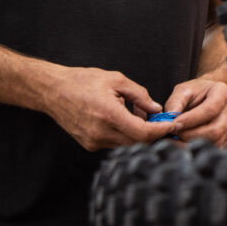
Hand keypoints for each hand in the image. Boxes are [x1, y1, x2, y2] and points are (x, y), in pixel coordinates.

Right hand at [42, 66, 176, 150]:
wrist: (53, 91)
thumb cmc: (84, 81)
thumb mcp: (116, 80)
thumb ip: (139, 95)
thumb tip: (157, 109)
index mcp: (108, 115)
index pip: (142, 133)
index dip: (161, 131)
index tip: (173, 125)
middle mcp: (100, 133)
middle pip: (137, 142)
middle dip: (152, 133)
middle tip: (161, 120)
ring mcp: (93, 142)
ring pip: (126, 144)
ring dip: (138, 134)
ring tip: (138, 115)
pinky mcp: (89, 145)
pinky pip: (114, 143)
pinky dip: (124, 135)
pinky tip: (123, 120)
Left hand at [163, 78, 226, 145]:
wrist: (207, 95)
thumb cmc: (196, 91)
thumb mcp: (183, 90)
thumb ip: (175, 102)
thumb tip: (169, 120)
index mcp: (222, 93)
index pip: (210, 109)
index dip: (192, 119)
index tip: (175, 124)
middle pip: (215, 129)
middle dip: (192, 135)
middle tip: (175, 133)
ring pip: (215, 141)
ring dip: (193, 143)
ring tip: (178, 138)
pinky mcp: (225, 138)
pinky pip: (214, 147)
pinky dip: (198, 148)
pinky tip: (185, 142)